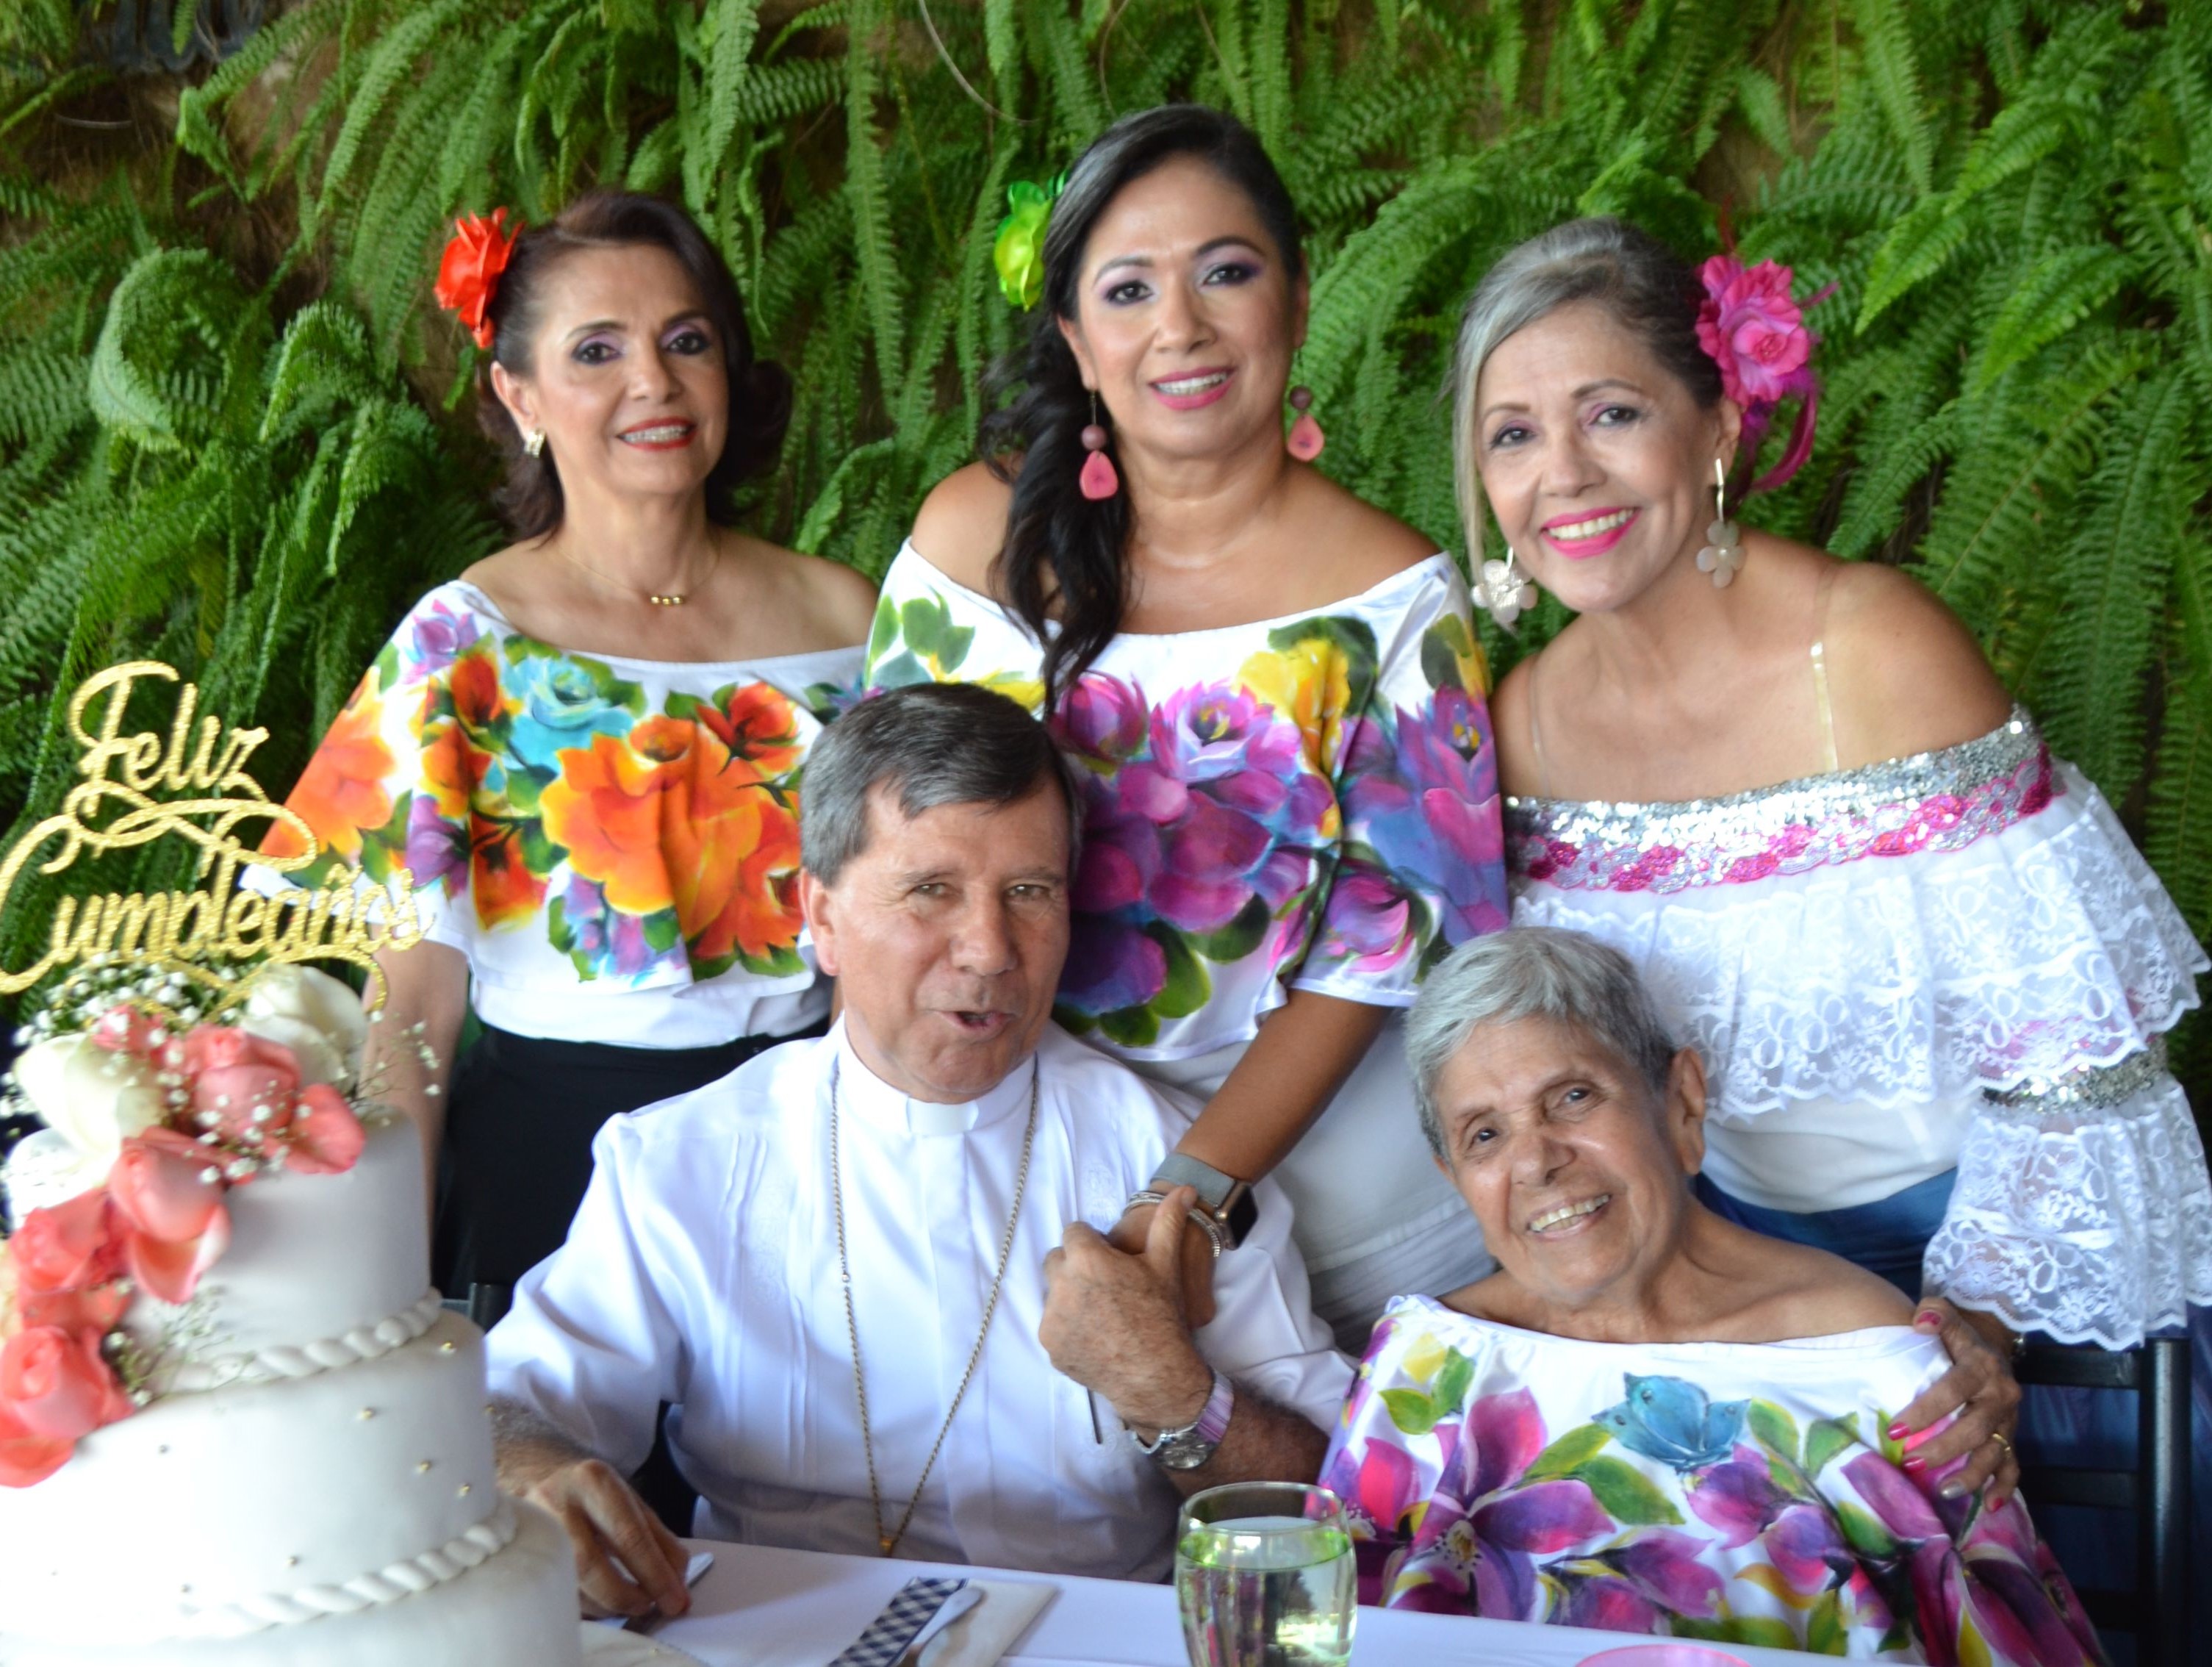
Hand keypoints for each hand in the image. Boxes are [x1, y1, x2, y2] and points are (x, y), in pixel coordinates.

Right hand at [512, 1455, 690, 1620]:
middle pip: (591, 1564)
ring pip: (569, 1584)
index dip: (655, 1574)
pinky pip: (554, 1591)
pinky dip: (587, 1604)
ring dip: (607, 1604)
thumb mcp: (629, 1502)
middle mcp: (557, 1502)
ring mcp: (531, 1531)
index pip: (628, 1535)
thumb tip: (679, 1585)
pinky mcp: (520, 1555)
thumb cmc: (590, 1495)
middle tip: (651, 1607)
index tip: (675, 1599)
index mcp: (593, 1481)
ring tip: (631, 1604)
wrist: (533, 1477)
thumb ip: (659, 1540)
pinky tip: (603, 1602)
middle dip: (626, 1595)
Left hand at [1042, 1184, 1214, 1433]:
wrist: (1156, 1374)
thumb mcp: (1165, 1265)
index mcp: (1086, 1258)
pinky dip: (1068, 1326)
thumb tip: (1186, 1189)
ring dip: (1069, 1295)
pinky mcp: (1050, 1344)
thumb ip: (1168, 1222)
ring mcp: (1052, 1317)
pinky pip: (1053, 1324)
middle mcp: (1061, 1284)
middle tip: (1104, 1283)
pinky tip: (1094, 1333)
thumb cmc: (1162, 1315)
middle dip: (1075, 1265)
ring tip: (1101, 1311)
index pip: (1074, 1232)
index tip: (1109, 1258)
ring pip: (1053, 1293)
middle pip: (1057, 1260)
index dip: (1093, 1242)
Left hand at [1893, 1298, 2021, 1507]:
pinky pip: (2013, 1466)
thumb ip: (1933, 1313)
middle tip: (1911, 1462)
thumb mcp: (1947, 1315)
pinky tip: (1989, 1506)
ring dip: (1971, 1475)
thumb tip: (1920, 1322)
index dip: (1925, 1411)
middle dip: (1943, 1448)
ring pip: (1994, 1453)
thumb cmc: (1957, 1335)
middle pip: (1974, 1428)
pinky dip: (2004, 1487)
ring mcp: (2009, 1420)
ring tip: (1944, 1491)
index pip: (1952, 1391)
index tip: (1895, 1430)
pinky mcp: (2011, 1436)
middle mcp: (2001, 1395)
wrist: (1992, 1344)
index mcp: (1982, 1367)